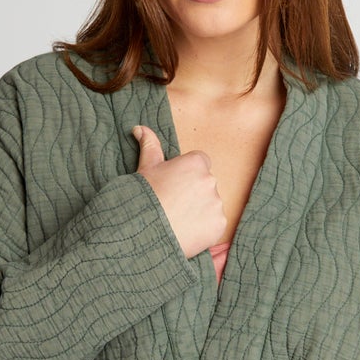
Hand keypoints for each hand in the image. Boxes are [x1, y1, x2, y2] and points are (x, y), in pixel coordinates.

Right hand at [133, 125, 225, 258]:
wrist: (145, 230)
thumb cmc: (144, 197)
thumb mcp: (145, 168)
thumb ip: (150, 146)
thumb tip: (140, 128)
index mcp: (195, 163)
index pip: (200, 163)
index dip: (187, 174)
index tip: (174, 186)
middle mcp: (210, 180)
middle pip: (206, 184)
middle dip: (194, 193)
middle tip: (174, 205)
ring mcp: (217, 203)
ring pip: (211, 205)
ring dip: (200, 211)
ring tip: (178, 221)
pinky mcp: (219, 224)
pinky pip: (214, 224)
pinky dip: (204, 229)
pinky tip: (186, 231)